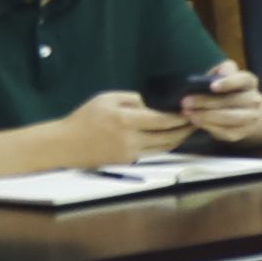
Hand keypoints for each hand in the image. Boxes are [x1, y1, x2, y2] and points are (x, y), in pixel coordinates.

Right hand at [49, 90, 184, 167]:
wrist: (65, 144)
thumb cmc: (85, 118)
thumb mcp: (107, 98)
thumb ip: (133, 99)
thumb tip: (152, 106)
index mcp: (126, 120)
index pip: (163, 120)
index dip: (180, 118)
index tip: (191, 111)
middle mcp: (131, 139)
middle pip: (168, 136)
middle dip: (185, 129)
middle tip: (196, 121)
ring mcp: (130, 153)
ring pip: (163, 148)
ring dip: (178, 139)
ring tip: (187, 130)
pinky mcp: (128, 161)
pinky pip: (152, 153)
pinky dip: (164, 146)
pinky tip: (170, 138)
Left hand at [179, 65, 261, 148]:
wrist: (241, 110)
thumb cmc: (225, 89)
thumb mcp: (223, 75)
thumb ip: (222, 70)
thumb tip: (221, 73)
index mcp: (249, 82)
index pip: (243, 80)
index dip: (228, 83)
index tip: (211, 86)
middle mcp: (254, 100)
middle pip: (232, 101)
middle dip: (206, 102)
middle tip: (185, 102)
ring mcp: (250, 118)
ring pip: (229, 118)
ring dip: (206, 116)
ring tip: (188, 113)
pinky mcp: (241, 132)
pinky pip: (224, 131)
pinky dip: (208, 126)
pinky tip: (195, 121)